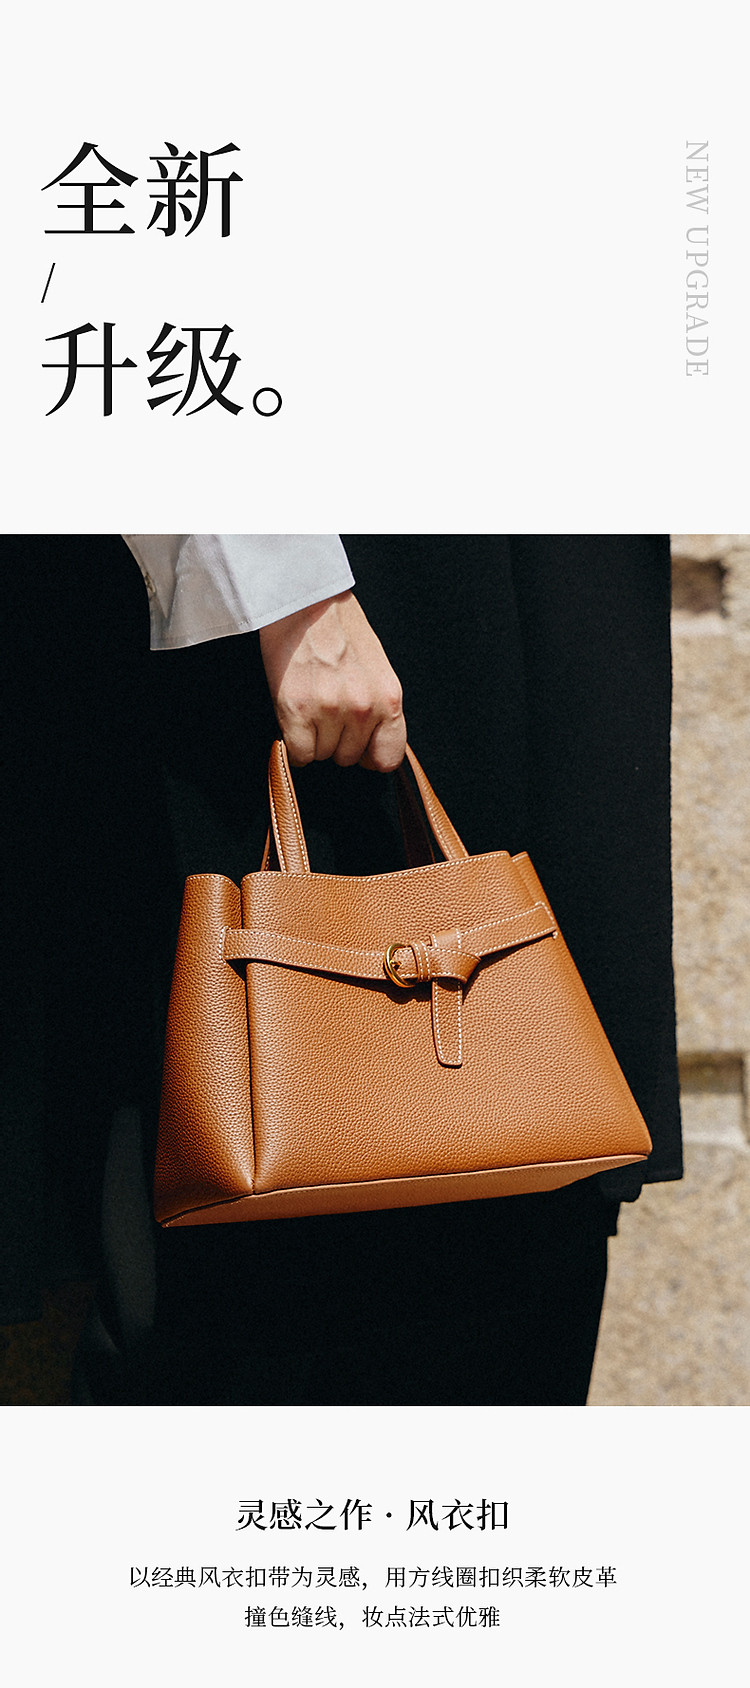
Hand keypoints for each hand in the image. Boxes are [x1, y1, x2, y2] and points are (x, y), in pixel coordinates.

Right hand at [259, 590, 405, 770]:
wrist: (306, 603)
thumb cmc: (340, 630)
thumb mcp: (377, 669)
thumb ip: (379, 707)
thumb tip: (373, 744)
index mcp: (389, 698)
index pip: (387, 758)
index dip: (369, 755)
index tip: (359, 746)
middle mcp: (364, 709)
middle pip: (349, 758)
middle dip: (337, 740)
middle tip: (327, 708)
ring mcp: (330, 711)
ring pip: (322, 755)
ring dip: (314, 738)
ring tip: (311, 704)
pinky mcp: (297, 712)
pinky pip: (299, 754)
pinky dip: (294, 743)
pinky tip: (295, 718)